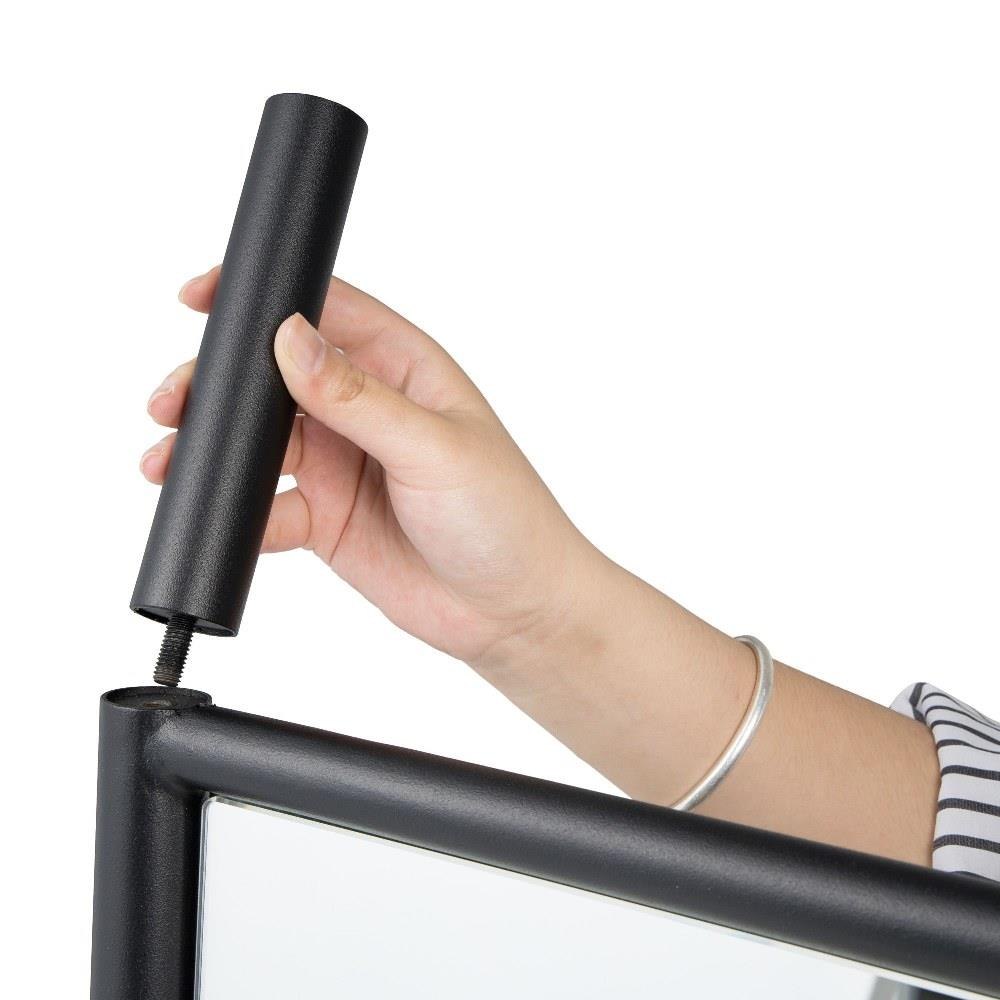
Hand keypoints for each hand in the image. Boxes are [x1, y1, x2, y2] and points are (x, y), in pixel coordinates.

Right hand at [142, 268, 603, 666]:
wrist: (514, 610)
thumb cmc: (505, 516)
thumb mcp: (434, 447)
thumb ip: (358, 398)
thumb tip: (290, 339)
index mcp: (400, 368)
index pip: (323, 310)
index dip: (262, 298)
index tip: (201, 297)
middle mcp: (364, 409)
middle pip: (271, 376)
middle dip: (217, 383)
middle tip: (174, 400)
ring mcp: (342, 463)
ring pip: (257, 442)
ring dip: (212, 448)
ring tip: (169, 461)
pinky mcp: (326, 518)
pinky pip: (266, 508)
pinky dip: (237, 513)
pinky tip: (225, 521)